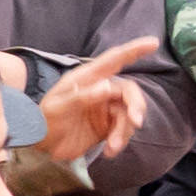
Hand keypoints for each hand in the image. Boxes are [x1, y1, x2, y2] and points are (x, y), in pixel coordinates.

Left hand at [29, 39, 160, 167]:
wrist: (41, 145)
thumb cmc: (44, 120)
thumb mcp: (58, 107)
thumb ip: (83, 96)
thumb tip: (108, 87)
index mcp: (88, 78)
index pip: (114, 60)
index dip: (134, 51)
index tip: (153, 43)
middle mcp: (101, 90)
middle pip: (129, 92)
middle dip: (136, 106)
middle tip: (136, 122)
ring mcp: (106, 108)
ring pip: (129, 114)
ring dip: (125, 131)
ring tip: (112, 146)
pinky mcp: (108, 126)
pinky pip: (124, 131)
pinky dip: (120, 141)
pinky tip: (109, 152)